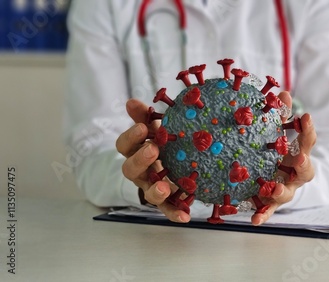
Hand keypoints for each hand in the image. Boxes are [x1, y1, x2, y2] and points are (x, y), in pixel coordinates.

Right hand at [116, 99, 190, 222]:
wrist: (172, 164)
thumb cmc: (162, 142)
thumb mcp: (154, 128)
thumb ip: (144, 117)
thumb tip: (132, 102)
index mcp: (135, 151)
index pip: (124, 145)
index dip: (131, 137)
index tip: (142, 127)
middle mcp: (139, 172)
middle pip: (130, 169)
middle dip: (140, 160)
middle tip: (153, 150)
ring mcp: (151, 187)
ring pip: (148, 193)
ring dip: (155, 191)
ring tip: (164, 187)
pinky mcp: (166, 201)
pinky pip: (167, 209)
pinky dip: (174, 213)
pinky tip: (185, 216)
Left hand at [251, 91, 316, 224]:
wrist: (278, 178)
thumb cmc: (278, 151)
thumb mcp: (280, 131)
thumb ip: (282, 115)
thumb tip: (282, 92)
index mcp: (299, 153)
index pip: (308, 140)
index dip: (308, 129)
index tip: (306, 116)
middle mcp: (295, 173)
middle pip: (305, 170)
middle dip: (303, 164)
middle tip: (298, 158)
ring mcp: (285, 189)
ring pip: (287, 193)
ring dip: (282, 190)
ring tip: (274, 188)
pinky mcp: (271, 202)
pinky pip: (268, 210)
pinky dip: (263, 215)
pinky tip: (254, 220)